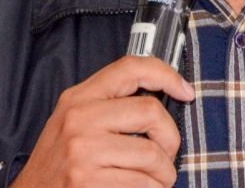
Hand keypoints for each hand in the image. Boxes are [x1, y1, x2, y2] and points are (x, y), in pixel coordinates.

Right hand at [11, 56, 194, 187]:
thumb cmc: (59, 162)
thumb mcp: (75, 121)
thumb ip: (109, 105)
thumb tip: (162, 95)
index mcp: (79, 97)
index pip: (131, 67)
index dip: (166, 74)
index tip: (185, 91)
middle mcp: (79, 118)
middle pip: (151, 111)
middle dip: (170, 139)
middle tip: (166, 156)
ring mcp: (83, 150)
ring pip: (152, 155)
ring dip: (164, 174)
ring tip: (155, 180)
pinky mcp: (87, 180)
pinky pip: (142, 184)